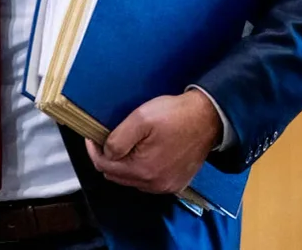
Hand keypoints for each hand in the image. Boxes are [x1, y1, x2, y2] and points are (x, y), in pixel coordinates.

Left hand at [85, 90, 221, 194]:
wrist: (208, 118)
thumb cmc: (175, 115)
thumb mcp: (141, 119)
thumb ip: (119, 139)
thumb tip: (106, 153)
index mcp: (143, 170)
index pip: (104, 166)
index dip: (94, 150)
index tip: (93, 136)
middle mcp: (154, 184)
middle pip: (116, 175)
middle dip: (108, 158)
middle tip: (108, 138)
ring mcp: (167, 186)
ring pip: (132, 180)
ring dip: (124, 164)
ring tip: (127, 144)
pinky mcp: (176, 183)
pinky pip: (149, 181)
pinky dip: (141, 170)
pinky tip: (144, 153)